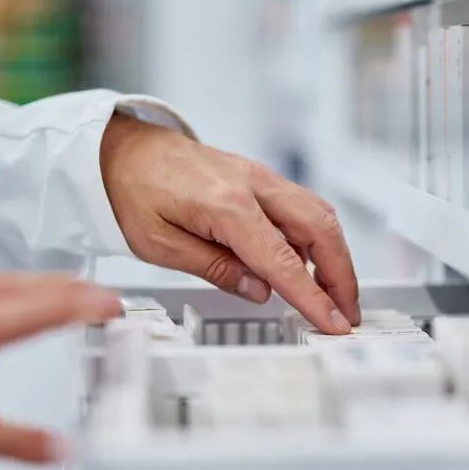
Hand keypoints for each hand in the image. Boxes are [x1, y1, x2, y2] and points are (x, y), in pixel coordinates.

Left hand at [100, 114, 358, 333]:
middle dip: (342, 275)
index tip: (331, 322)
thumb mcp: (158, 245)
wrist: (122, 147)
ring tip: (332, 296)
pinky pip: (302, 207)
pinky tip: (306, 266)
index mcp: (225, 204)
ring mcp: (260, 177)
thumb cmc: (132, 190)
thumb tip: (259, 291)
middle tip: (346, 313)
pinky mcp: (260, 178)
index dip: (311, 296)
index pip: (282, 259)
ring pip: (318, 214)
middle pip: (320, 228)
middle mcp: (252, 185)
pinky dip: (316, 238)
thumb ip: (214, 268)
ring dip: (335, 256)